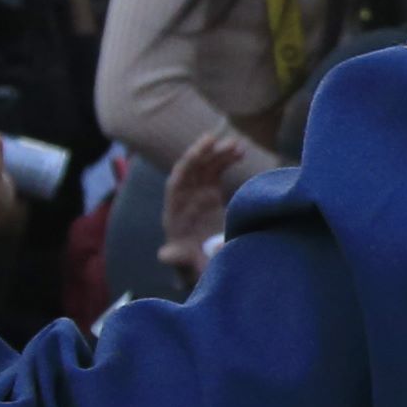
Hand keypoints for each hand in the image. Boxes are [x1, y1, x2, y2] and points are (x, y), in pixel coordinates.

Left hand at [155, 127, 257, 291]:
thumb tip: (166, 254)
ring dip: (218, 153)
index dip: (187, 166)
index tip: (200, 152)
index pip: (176, 183)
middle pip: (190, 170)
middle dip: (202, 153)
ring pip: (204, 167)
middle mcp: (184, 199)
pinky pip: (216, 171)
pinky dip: (226, 159)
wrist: (203, 267)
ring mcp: (197, 194)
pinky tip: (241, 152)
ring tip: (237, 145)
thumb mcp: (185, 265)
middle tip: (217, 139)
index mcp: (174, 213)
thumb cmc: (193, 266)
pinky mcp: (210, 194)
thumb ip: (177, 259)